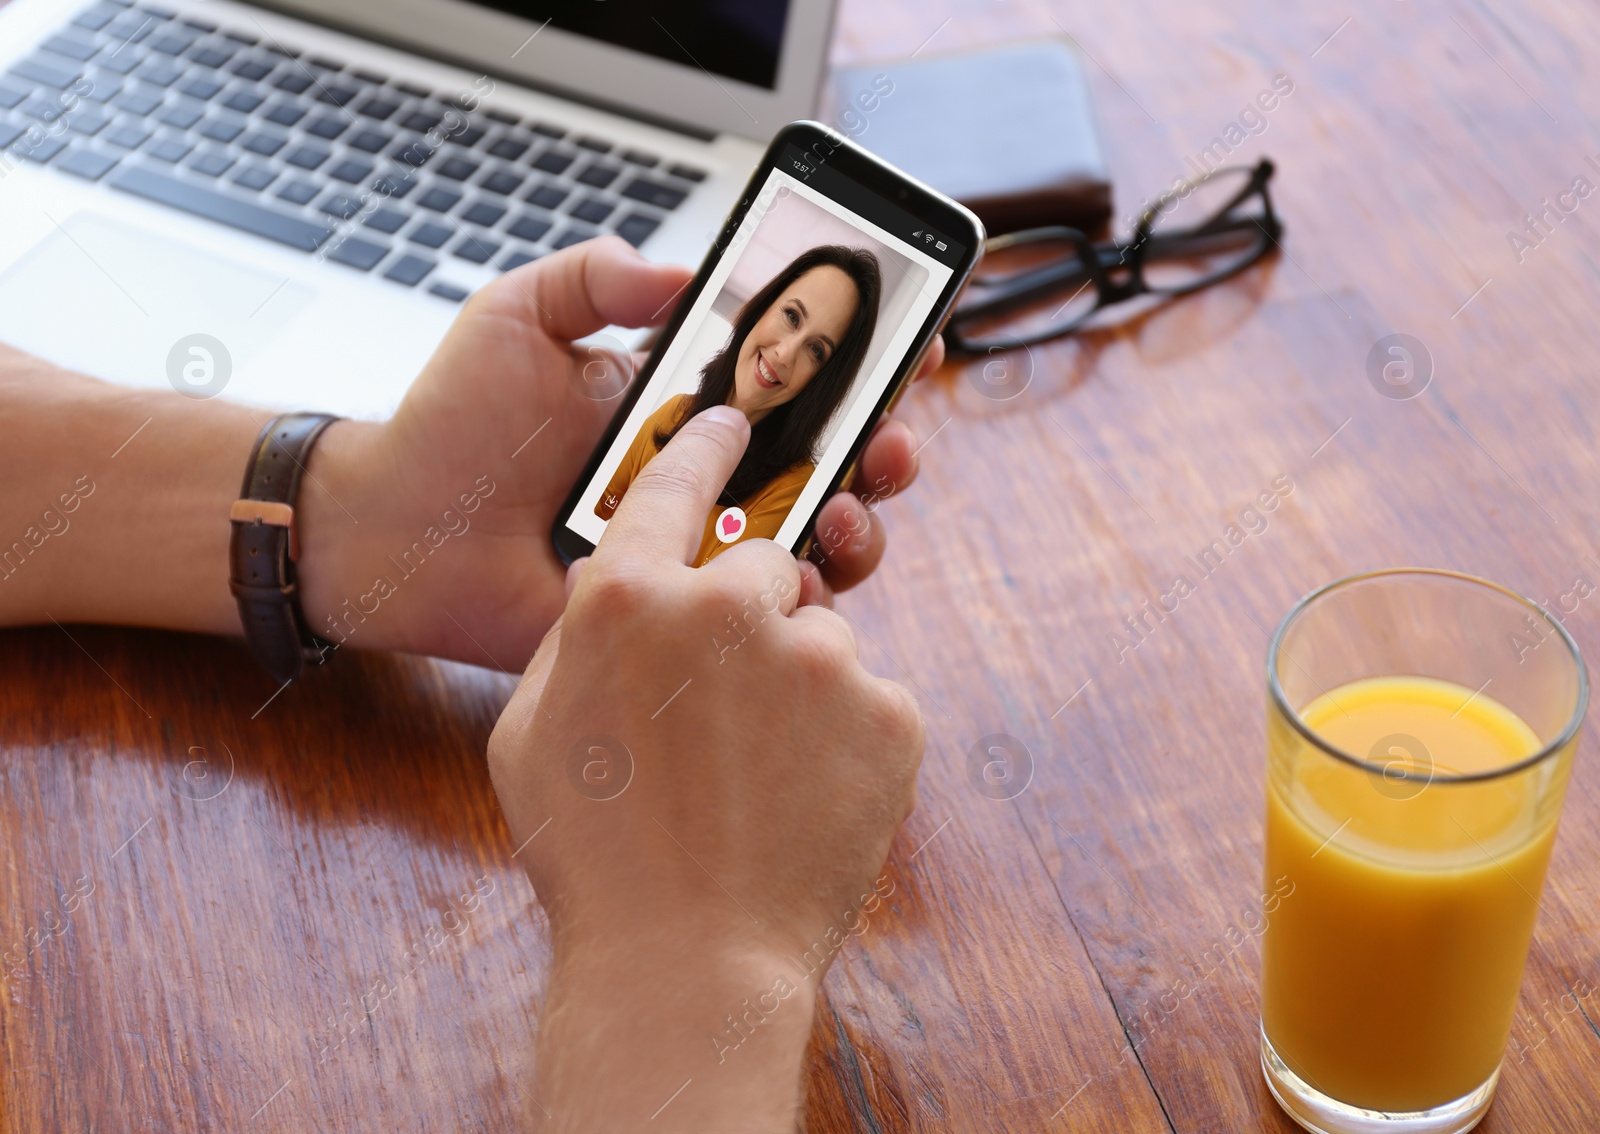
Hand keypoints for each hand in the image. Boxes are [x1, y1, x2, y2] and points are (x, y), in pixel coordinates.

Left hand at [299, 237, 943, 667]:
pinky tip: (796, 582)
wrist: (395, 533)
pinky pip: (759, 620)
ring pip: (814, 542)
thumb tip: (679, 271)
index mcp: (686, 408)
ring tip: (843, 511)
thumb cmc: (451, 426)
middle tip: (887, 440)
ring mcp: (697, 552)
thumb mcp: (518, 317)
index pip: (796, 382)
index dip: (862, 363)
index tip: (912, 340)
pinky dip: (797, 604)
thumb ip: (595, 277)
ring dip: (856, 524)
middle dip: (882, 448)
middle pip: (830, 464)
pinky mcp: (676, 621)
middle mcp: (708, 479)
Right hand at [486, 404, 923, 1130]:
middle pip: (764, 566)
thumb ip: (579, 638)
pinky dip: (845, 742)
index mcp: (628, 599)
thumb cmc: (593, 856)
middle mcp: (728, 606)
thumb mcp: (532, 733)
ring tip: (757, 781)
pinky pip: (869, 702)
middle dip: (750, 619)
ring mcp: (819, 658)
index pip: (675, 481)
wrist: (687, 962)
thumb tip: (621, 594)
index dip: (706, 445)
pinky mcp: (889, 713)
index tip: (734, 420)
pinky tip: (802, 801)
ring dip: (796, 690)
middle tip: (721, 712)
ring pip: (820, 640)